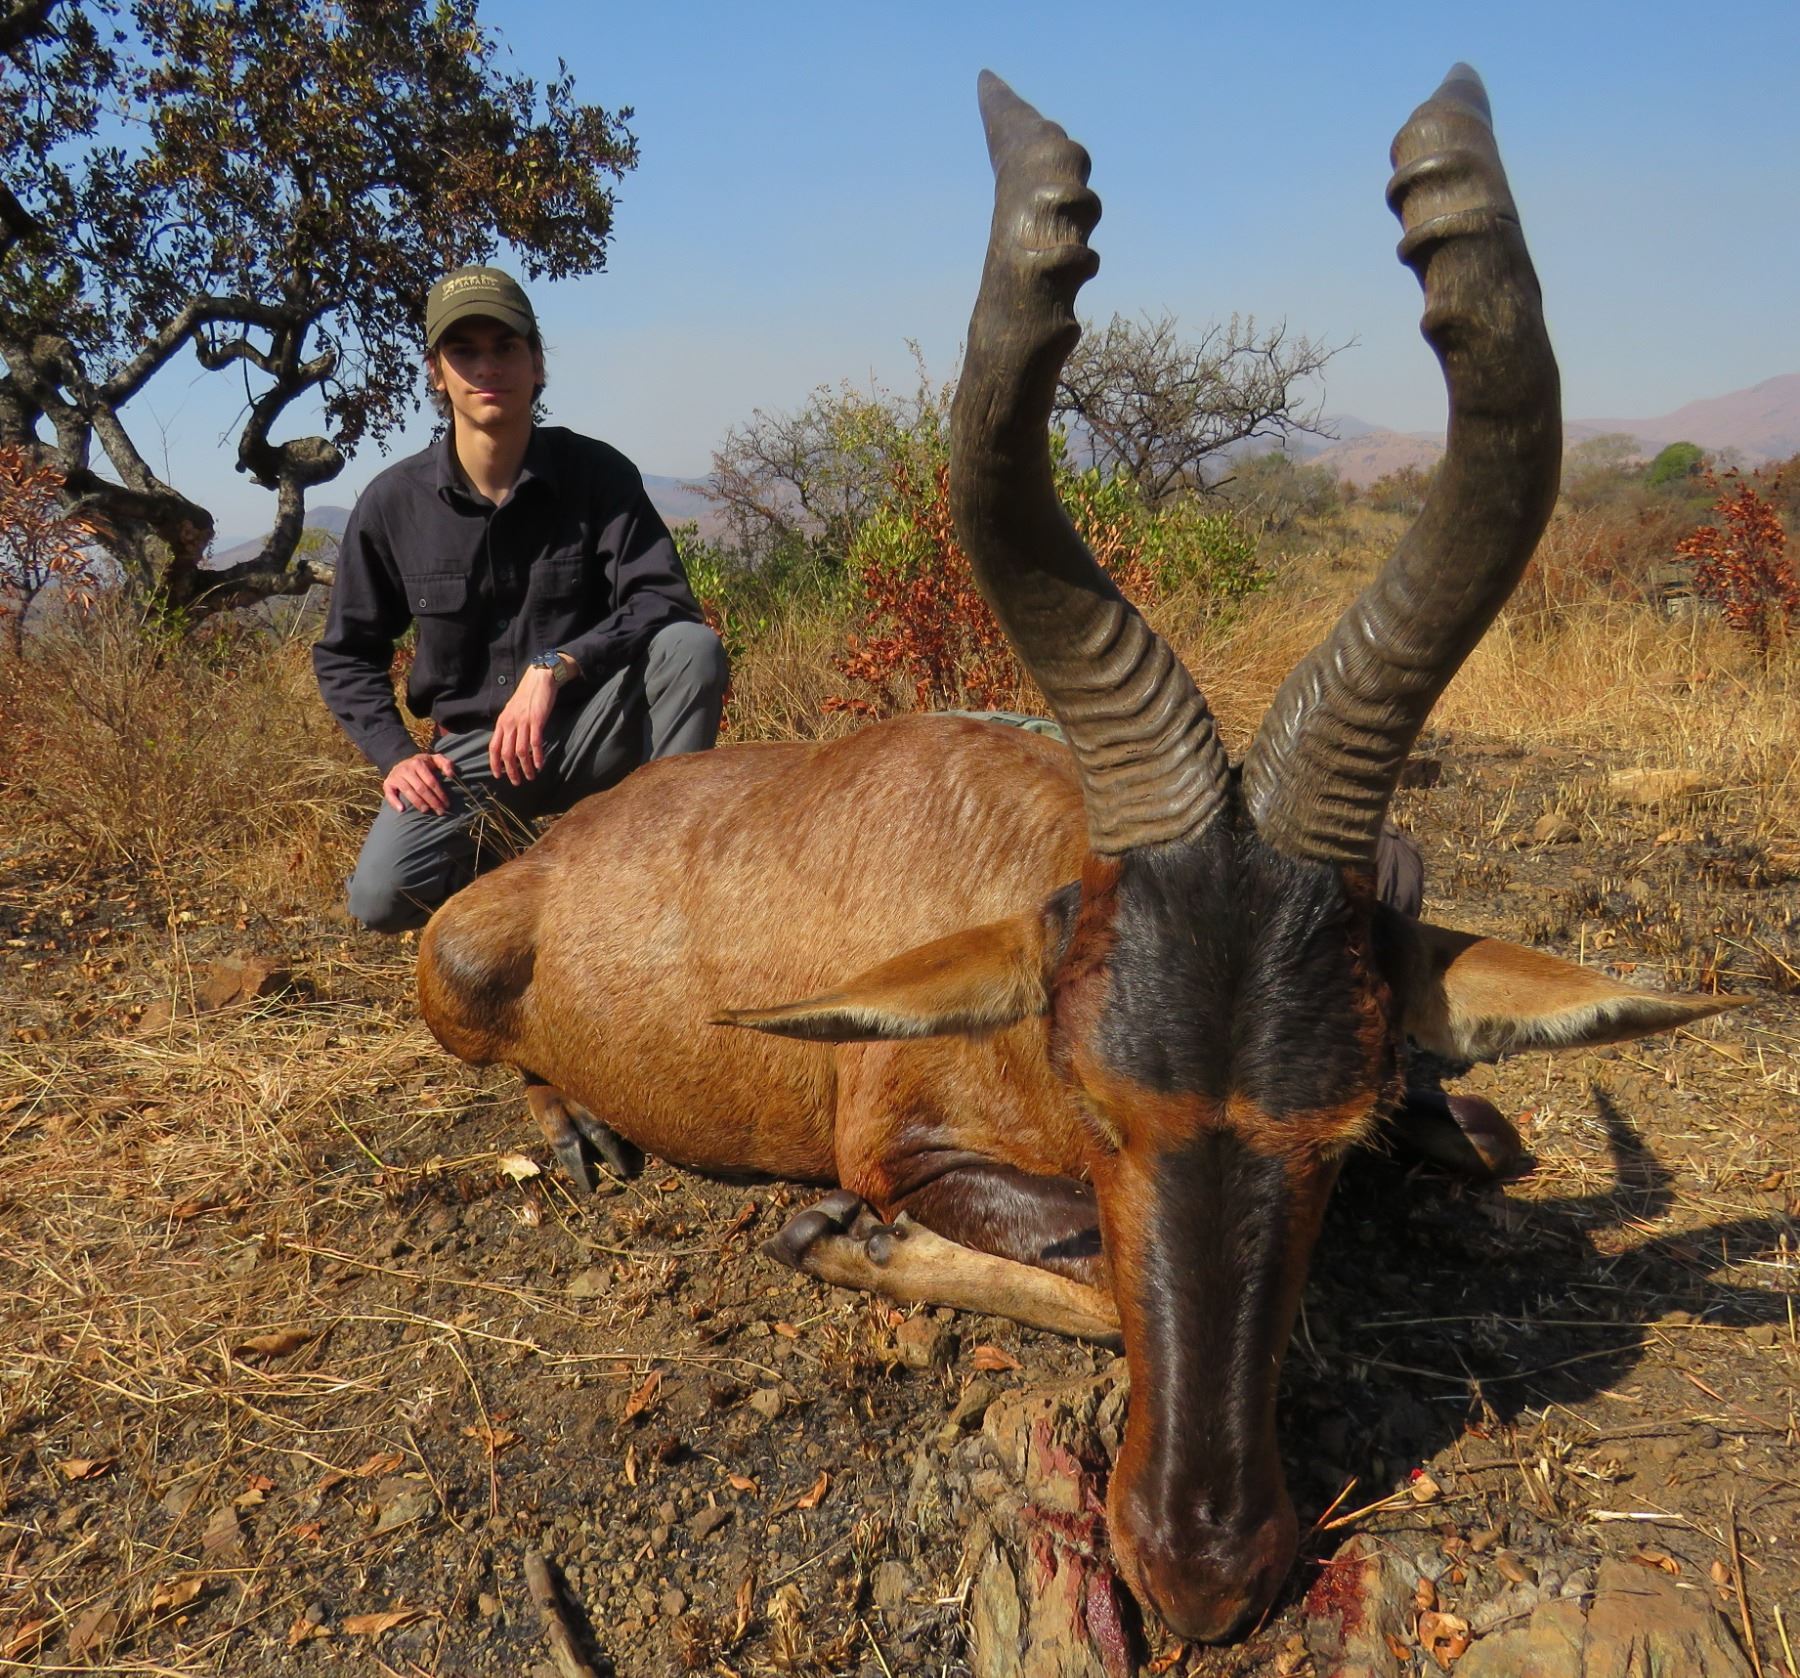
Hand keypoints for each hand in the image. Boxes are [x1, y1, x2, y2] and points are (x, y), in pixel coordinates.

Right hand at [384, 751, 455, 815]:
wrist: (400, 761)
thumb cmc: (422, 764)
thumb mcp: (434, 759)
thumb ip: (445, 763)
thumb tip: (451, 774)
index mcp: (419, 763)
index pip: (431, 781)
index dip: (440, 794)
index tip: (446, 804)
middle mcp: (406, 769)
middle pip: (421, 788)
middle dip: (432, 801)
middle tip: (440, 811)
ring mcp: (396, 777)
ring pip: (408, 792)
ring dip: (418, 803)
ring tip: (426, 811)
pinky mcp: (388, 783)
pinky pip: (390, 794)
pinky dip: (395, 802)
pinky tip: (402, 810)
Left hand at [488, 665, 559, 784]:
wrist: (539, 679)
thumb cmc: (527, 697)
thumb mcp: (512, 712)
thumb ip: (509, 727)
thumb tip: (508, 745)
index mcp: (501, 722)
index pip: (493, 747)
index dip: (494, 764)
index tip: (498, 776)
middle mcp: (509, 724)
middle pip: (506, 753)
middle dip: (511, 771)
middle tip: (516, 782)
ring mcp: (523, 722)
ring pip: (521, 751)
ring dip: (525, 767)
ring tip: (531, 777)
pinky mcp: (536, 720)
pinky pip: (535, 743)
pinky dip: (537, 756)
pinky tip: (540, 765)